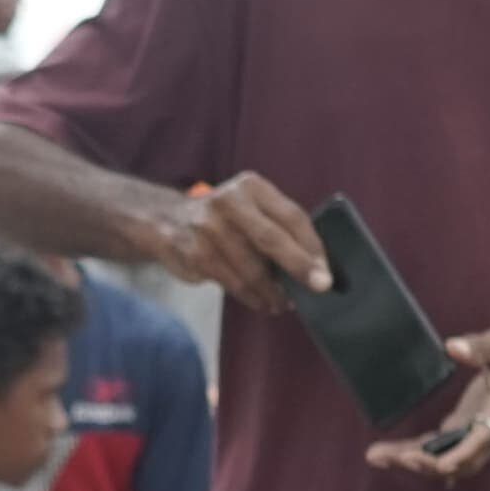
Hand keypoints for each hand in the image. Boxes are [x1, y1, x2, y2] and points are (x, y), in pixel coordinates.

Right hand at [159, 173, 328, 318]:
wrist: (164, 219)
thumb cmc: (223, 219)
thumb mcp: (250, 207)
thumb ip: (277, 227)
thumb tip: (314, 266)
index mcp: (251, 187)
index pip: (291, 216)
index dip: (312, 246)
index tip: (325, 271)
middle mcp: (229, 202)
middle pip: (272, 239)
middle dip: (299, 267)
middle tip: (319, 288)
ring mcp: (208, 227)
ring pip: (251, 270)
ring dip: (272, 292)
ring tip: (282, 303)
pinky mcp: (195, 253)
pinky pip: (232, 283)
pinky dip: (251, 297)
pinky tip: (260, 302)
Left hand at [366, 328, 489, 485]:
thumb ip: (479, 347)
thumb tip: (451, 348)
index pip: (483, 439)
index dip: (462, 455)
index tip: (440, 466)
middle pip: (460, 461)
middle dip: (425, 464)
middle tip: (388, 457)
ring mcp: (479, 434)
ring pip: (447, 460)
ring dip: (414, 461)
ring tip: (377, 456)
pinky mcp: (469, 429)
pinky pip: (443, 448)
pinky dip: (418, 452)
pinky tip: (392, 457)